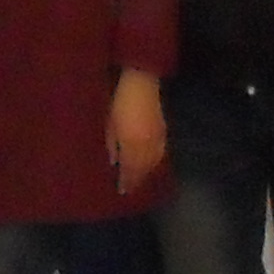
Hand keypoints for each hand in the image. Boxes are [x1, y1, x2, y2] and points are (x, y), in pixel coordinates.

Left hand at [107, 70, 166, 193]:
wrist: (140, 83)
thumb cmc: (118, 101)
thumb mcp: (109, 123)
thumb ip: (112, 144)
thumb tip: (114, 161)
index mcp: (132, 143)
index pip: (131, 168)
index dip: (127, 181)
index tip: (122, 191)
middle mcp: (148, 144)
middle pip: (144, 167)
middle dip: (138, 179)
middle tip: (131, 189)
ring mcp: (158, 137)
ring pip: (155, 161)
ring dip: (148, 172)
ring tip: (141, 180)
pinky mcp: (164, 130)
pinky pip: (161, 152)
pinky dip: (156, 161)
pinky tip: (152, 163)